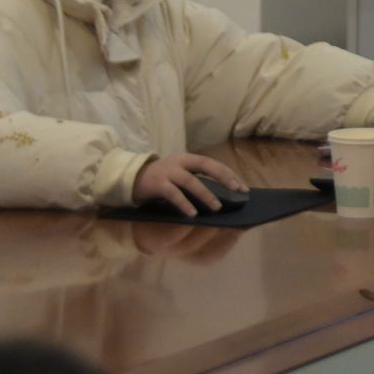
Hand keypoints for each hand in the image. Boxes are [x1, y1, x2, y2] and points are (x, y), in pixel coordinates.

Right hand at [132, 152, 246, 216]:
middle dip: (224, 178)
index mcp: (188, 159)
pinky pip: (173, 194)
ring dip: (206, 195)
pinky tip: (193, 215)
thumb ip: (195, 180)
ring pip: (190, 181)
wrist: (130, 179)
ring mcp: (168, 172)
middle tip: (238, 191)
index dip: (228, 174)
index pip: (212, 163)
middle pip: (206, 166)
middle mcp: (179, 162)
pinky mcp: (157, 184)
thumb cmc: (160, 180)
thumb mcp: (179, 175)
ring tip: (217, 208)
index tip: (243, 187)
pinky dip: (184, 204)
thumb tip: (222, 195)